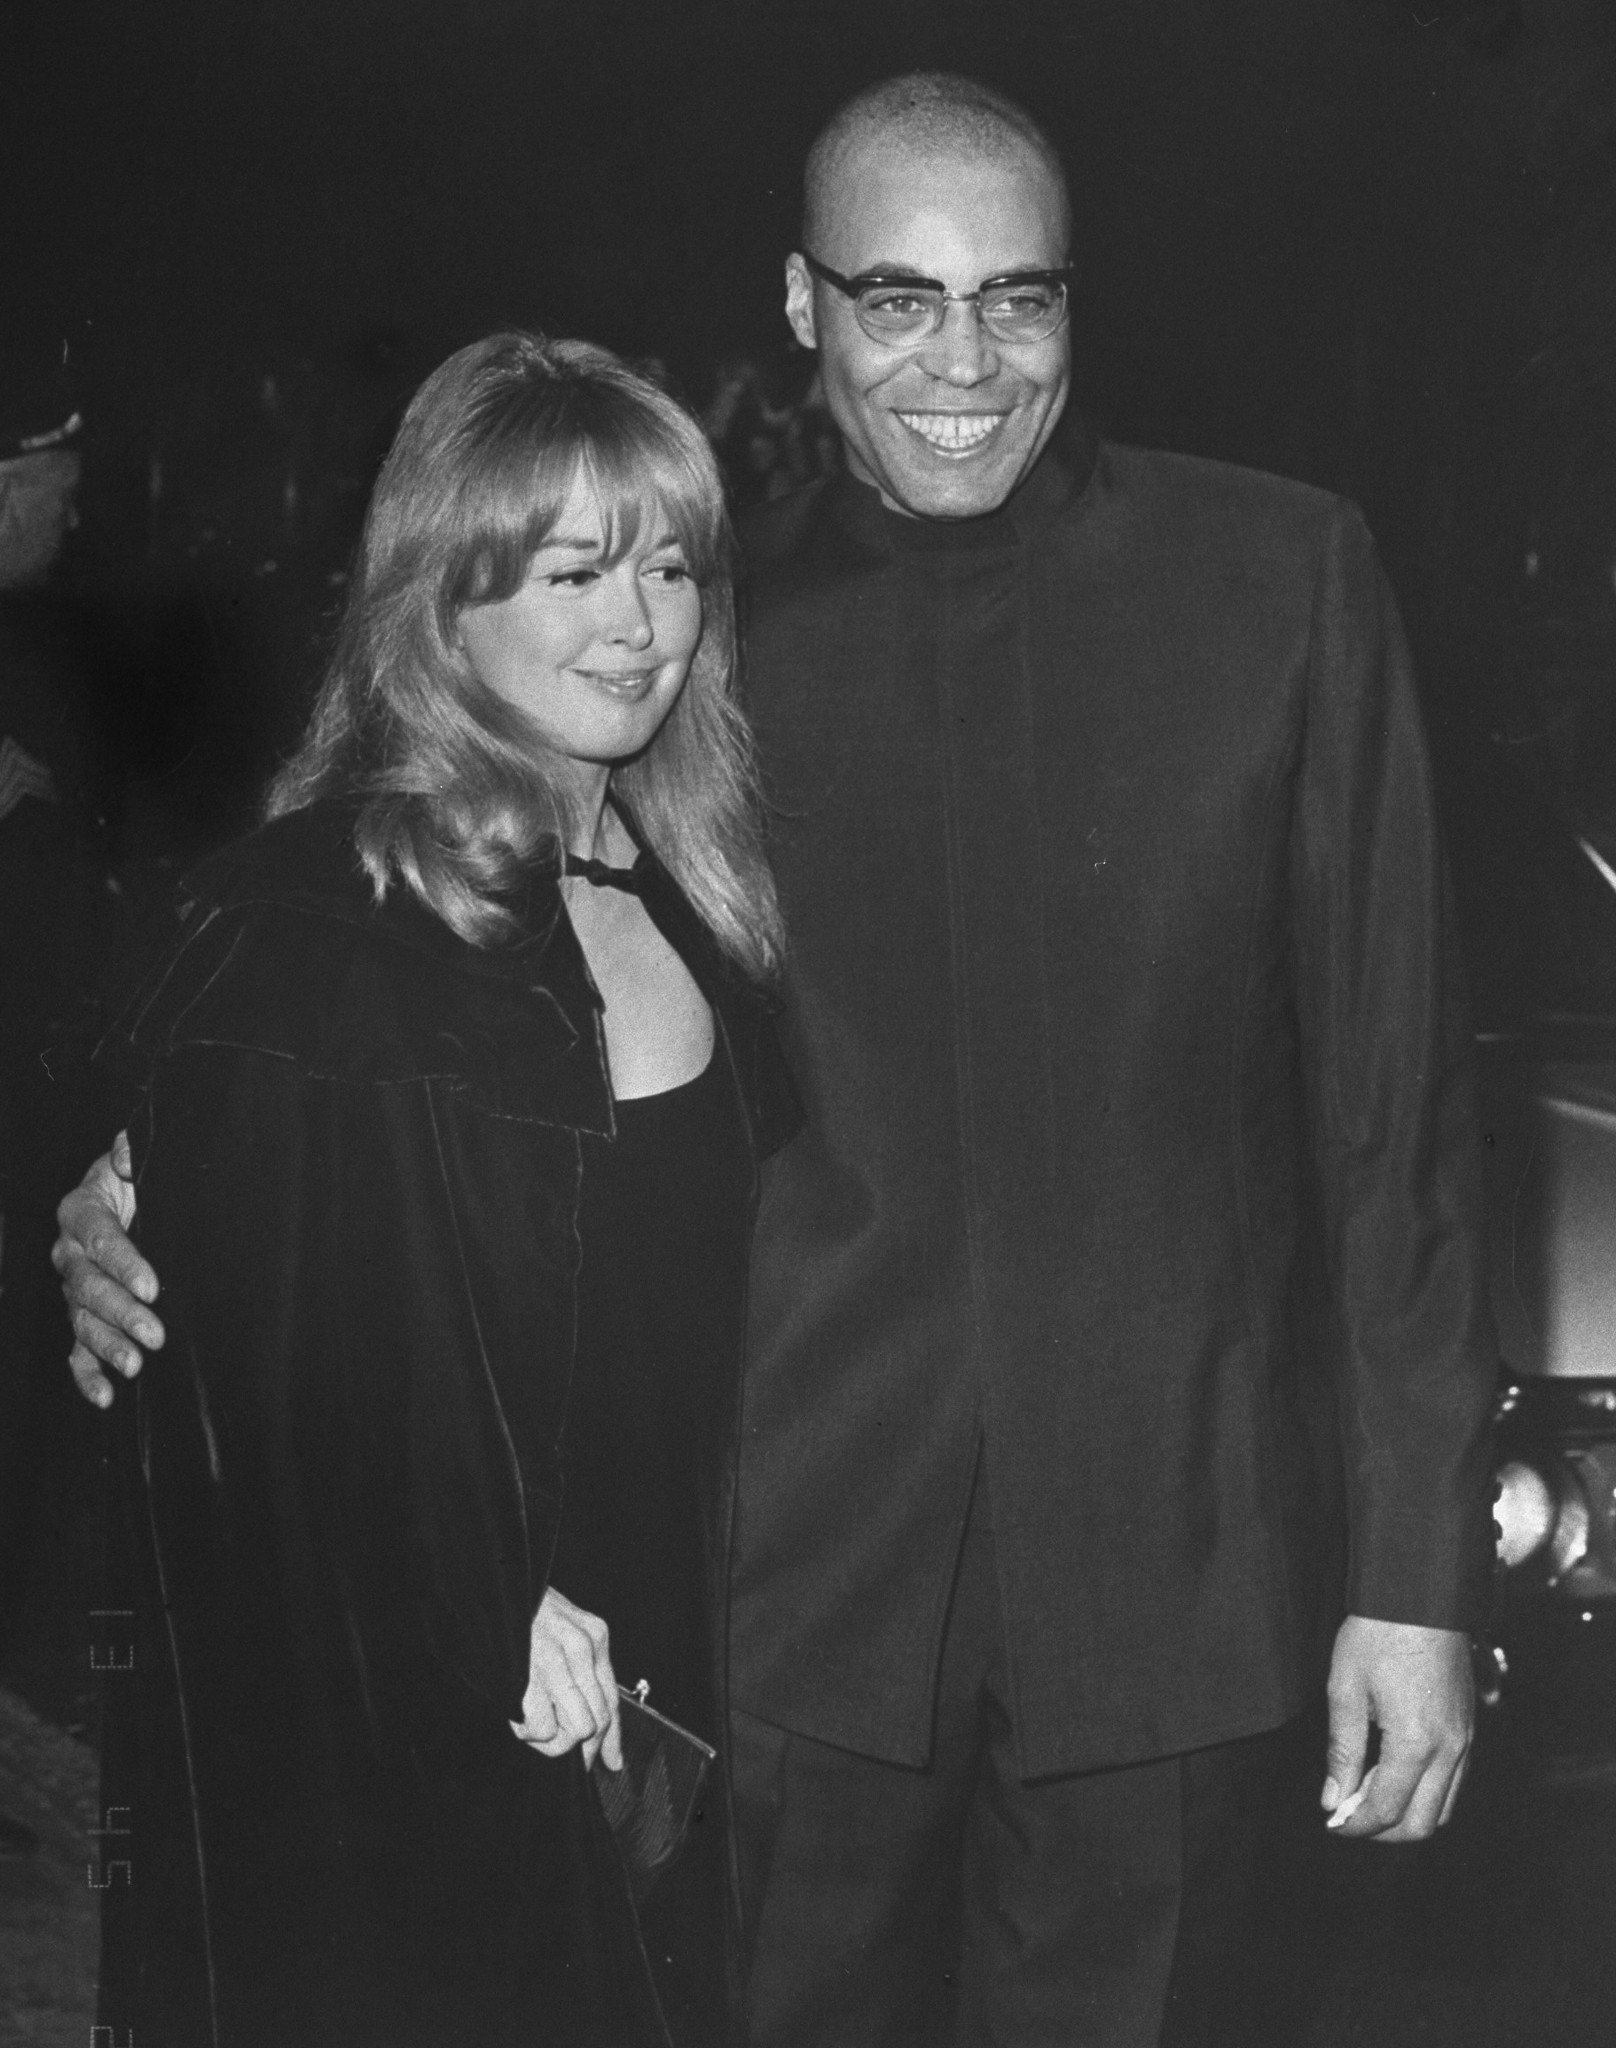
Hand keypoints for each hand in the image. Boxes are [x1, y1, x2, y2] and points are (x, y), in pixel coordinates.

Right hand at [51, 1133, 164, 1408]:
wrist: (124, 1196)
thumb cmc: (134, 1180)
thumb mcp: (136, 1161)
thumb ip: (133, 1156)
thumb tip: (129, 1149)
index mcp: (81, 1211)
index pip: (102, 1239)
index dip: (125, 1263)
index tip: (152, 1286)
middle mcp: (69, 1253)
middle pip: (89, 1287)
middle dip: (121, 1313)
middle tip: (155, 1334)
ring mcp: (72, 1288)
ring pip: (82, 1320)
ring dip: (106, 1346)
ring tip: (135, 1366)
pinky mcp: (80, 1316)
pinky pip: (76, 1349)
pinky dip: (87, 1375)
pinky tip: (104, 1397)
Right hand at [509, 1588, 622, 1771]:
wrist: (491, 1591)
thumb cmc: (523, 1616)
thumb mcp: (564, 1630)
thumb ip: (581, 1668)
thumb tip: (594, 1724)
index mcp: (594, 1635)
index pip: (613, 1697)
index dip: (613, 1737)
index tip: (612, 1761)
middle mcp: (582, 1646)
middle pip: (600, 1718)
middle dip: (582, 1746)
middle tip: (557, 1746)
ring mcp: (558, 1661)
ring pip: (579, 1728)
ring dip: (555, 1740)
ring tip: (534, 1726)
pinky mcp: (531, 1676)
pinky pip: (545, 1728)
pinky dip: (530, 1733)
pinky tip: (519, 1717)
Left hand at [1321, 1615, 1472, 1841]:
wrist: (1421, 1596)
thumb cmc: (1377, 1636)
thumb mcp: (1345, 1689)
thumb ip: (1341, 1751)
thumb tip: (1332, 1799)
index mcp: (1415, 1744)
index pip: (1386, 1809)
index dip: (1355, 1825)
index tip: (1331, 1823)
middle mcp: (1449, 1751)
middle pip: (1423, 1825)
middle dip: (1383, 1831)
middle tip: (1349, 1816)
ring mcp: (1465, 1741)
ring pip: (1444, 1809)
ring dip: (1408, 1815)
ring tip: (1368, 1796)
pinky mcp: (1469, 1729)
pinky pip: (1454, 1783)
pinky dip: (1427, 1794)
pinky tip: (1395, 1775)